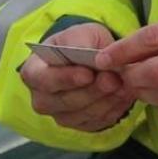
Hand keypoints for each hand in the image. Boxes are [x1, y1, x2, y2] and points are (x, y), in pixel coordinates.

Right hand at [19, 23, 133, 131]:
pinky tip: (124, 94)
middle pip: (67, 101)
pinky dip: (114, 108)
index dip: (66, 78)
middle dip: (93, 90)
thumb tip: (94, 57)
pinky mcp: (81, 125)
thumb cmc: (79, 43)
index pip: (45, 80)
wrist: (89, 58)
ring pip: (85, 113)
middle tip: (114, 79)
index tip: (88, 74)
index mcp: (33, 73)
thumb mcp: (81, 33)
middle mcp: (42, 99)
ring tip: (124, 84)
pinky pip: (98, 121)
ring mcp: (61, 116)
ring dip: (106, 100)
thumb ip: (83, 42)